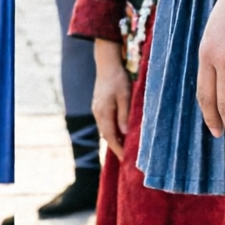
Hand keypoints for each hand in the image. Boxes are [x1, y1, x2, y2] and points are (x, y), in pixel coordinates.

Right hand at [92, 39, 131, 159]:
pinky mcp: (98, 106)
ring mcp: (96, 109)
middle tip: (127, 159)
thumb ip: (125, 114)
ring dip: (114, 139)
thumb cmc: (118, 78)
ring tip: (125, 148)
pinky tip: (120, 133)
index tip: (126, 160)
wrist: (107, 63)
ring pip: (105, 129)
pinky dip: (112, 131)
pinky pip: (105, 123)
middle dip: (116, 147)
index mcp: (104, 112)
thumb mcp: (125, 95)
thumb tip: (125, 133)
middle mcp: (98, 113)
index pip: (111, 136)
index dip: (118, 149)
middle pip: (106, 135)